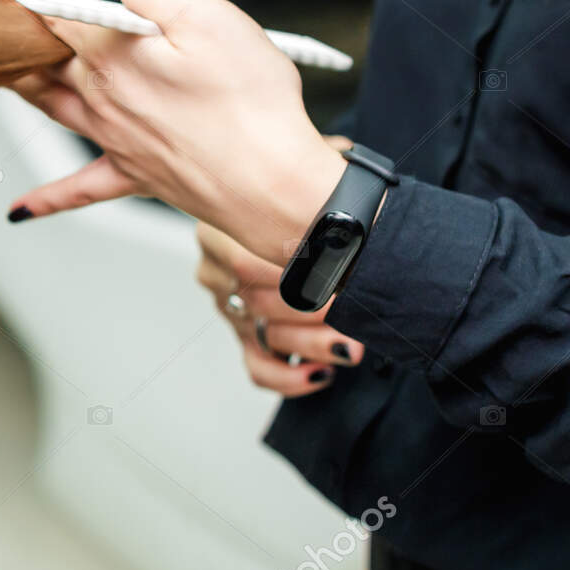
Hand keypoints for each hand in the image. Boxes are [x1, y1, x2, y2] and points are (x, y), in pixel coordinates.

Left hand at [5, 0, 347, 266]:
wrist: (269, 183)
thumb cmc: (248, 103)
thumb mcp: (207, 17)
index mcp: (115, 57)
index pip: (63, 16)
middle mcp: (103, 99)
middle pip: (51, 62)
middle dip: (27, 39)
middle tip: (3, 27)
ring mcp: (115, 140)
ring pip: (55, 110)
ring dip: (25, 90)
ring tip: (4, 76)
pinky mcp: (135, 174)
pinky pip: (80, 189)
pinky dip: (47, 199)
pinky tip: (19, 210)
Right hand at [195, 220, 361, 397]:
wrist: (300, 223)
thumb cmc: (302, 209)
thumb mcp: (296, 190)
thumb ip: (308, 204)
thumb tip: (347, 229)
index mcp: (219, 233)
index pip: (245, 262)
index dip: (292, 274)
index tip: (334, 275)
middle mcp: (218, 274)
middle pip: (258, 302)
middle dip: (313, 312)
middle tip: (352, 312)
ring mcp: (229, 310)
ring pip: (266, 337)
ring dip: (313, 344)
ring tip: (348, 345)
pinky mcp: (245, 338)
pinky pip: (260, 369)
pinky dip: (291, 378)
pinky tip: (320, 373)